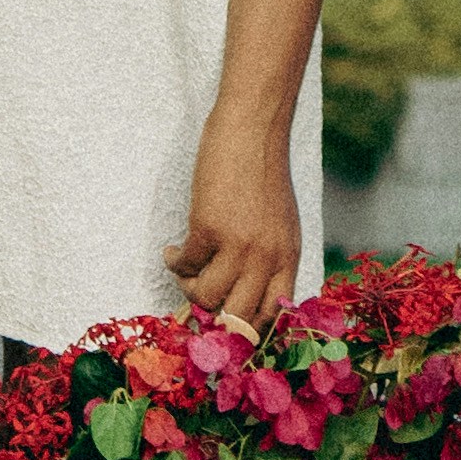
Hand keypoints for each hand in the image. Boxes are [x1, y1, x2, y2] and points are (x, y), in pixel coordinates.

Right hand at [167, 105, 304, 328]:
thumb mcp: (281, 223)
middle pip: (239, 319)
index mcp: (288, 258)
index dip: (246, 328)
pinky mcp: (209, 228)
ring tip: (183, 270)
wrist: (253, 130)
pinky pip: (185, 265)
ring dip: (188, 288)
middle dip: (214, 318)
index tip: (224, 323)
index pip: (272, 316)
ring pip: (207, 298)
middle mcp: (268, 258)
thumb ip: (270, 258)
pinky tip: (171, 251)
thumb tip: (244, 294)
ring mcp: (240, 245)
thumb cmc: (264, 173)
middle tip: (198, 302)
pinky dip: (173, 263)